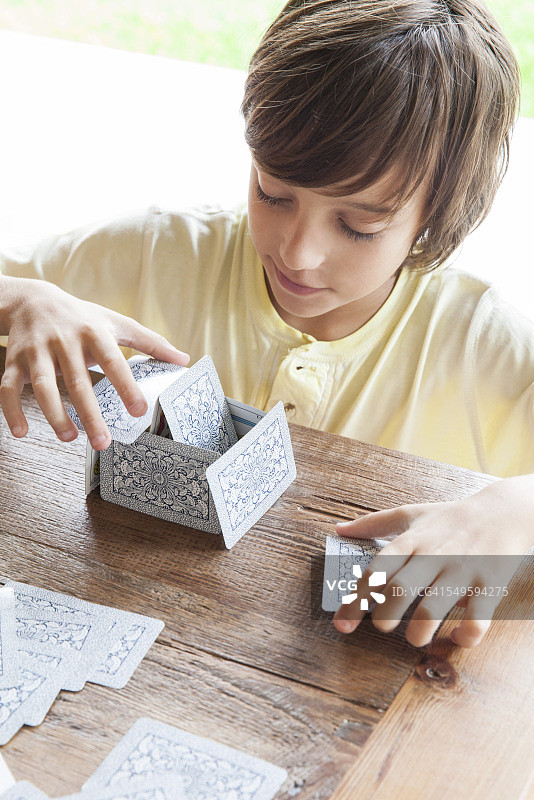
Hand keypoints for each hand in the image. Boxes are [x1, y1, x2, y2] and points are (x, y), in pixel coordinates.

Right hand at [0, 277, 189, 449]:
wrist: (33, 300)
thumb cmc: (83, 317)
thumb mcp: (117, 323)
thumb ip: (151, 342)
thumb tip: (184, 359)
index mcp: (94, 332)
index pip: (113, 361)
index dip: (126, 386)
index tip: (139, 411)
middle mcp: (64, 341)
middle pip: (77, 381)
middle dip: (90, 414)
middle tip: (103, 442)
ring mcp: (37, 351)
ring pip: (42, 386)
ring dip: (55, 415)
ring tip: (69, 438)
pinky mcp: (14, 362)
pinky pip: (7, 388)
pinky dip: (11, 411)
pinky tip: (21, 432)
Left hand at [332, 477, 533, 646]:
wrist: (502, 511)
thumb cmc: (450, 517)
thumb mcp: (410, 514)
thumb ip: (373, 524)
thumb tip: (338, 530)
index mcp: (411, 541)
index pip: (376, 569)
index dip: (356, 598)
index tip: (342, 624)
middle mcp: (433, 556)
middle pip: (400, 590)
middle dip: (384, 615)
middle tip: (382, 626)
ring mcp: (461, 572)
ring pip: (432, 609)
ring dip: (418, 632)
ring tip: (414, 637)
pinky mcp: (488, 586)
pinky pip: (476, 620)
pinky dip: (465, 636)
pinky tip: (457, 636)